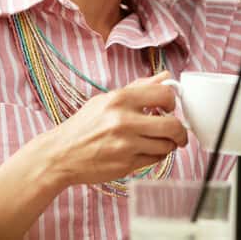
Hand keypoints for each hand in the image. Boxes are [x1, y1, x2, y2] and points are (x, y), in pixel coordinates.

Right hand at [45, 71, 188, 185]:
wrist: (61, 154)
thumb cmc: (84, 125)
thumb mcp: (108, 99)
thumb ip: (139, 88)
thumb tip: (166, 76)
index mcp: (120, 99)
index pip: (164, 94)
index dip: (172, 101)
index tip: (170, 107)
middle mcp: (124, 121)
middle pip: (172, 125)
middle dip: (180, 130)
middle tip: (178, 132)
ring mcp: (126, 144)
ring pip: (166, 145)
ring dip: (168, 144)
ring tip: (159, 141)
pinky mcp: (126, 164)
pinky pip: (155, 160)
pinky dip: (156, 155)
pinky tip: (146, 150)